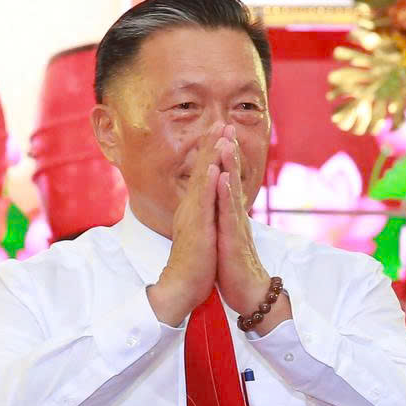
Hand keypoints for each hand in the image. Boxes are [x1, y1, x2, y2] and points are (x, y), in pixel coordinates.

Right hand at [146, 131, 219, 325]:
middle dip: (212, 144)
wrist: (184, 285)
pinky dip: (207, 184)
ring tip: (218, 134)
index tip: (220, 130)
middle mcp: (191, 206)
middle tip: (221, 121)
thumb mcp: (201, 230)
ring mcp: (193, 216)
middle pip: (202, 169)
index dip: (211, 151)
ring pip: (202, 179)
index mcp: (194, 207)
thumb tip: (207, 200)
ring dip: (210, 155)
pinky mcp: (198, 228)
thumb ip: (203, 212)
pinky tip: (212, 168)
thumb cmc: (195, 261)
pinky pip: (203, 202)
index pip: (204, 173)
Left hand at [212, 135, 275, 318]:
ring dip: (230, 165)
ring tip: (226, 143)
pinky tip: (223, 178)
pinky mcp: (233, 238)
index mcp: (231, 213)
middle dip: (229, 150)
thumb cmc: (235, 265)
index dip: (224, 157)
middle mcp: (236, 214)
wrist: (249, 293)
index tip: (220, 133)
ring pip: (232, 190)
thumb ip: (225, 217)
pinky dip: (226, 194)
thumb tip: (221, 203)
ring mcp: (236, 225)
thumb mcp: (227, 235)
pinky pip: (229, 213)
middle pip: (233, 177)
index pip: (228, 179)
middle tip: (227, 124)